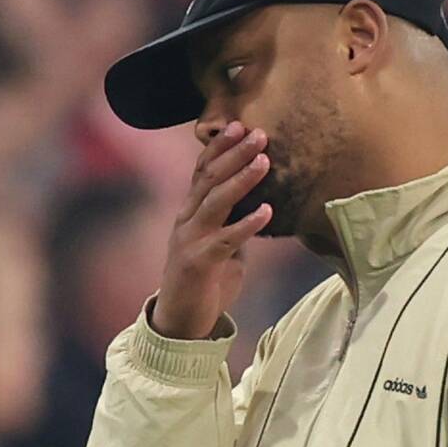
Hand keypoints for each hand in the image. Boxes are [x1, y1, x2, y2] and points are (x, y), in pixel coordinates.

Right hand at [151, 121, 271, 339]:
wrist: (181, 321)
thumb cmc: (205, 281)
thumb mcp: (221, 244)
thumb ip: (233, 222)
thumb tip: (260, 203)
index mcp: (190, 212)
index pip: (202, 170)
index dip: (220, 147)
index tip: (241, 125)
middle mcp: (186, 220)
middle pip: (209, 178)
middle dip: (234, 153)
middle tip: (259, 133)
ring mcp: (190, 240)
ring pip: (215, 201)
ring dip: (241, 179)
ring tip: (265, 161)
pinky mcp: (199, 263)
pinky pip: (225, 239)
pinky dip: (246, 223)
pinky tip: (267, 210)